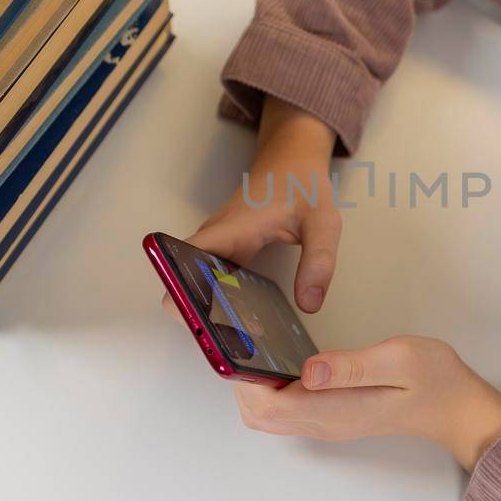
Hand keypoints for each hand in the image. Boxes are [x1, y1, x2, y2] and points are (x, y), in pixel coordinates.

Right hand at [162, 98, 340, 319]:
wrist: (292, 158)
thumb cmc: (303, 183)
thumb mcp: (323, 222)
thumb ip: (319, 262)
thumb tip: (309, 304)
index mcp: (232, 227)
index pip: (183, 256)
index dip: (177, 286)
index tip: (189, 317)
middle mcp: (216, 236)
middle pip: (184, 277)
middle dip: (195, 310)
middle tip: (224, 343)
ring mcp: (217, 242)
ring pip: (195, 278)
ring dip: (205, 306)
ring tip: (233, 340)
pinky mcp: (224, 248)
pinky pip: (210, 276)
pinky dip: (218, 297)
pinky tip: (240, 318)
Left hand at [232, 335, 500, 472]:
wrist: (458, 407)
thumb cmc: (434, 378)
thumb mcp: (399, 359)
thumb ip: (351, 365)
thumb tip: (307, 370)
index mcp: (334, 410)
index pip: (267, 405)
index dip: (244, 377)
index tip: (241, 343)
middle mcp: (324, 423)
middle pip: (257, 415)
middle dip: (241, 380)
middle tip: (244, 337)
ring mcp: (326, 423)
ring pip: (267, 415)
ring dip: (252, 385)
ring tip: (256, 345)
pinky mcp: (331, 417)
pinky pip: (284, 409)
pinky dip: (268, 388)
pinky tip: (276, 359)